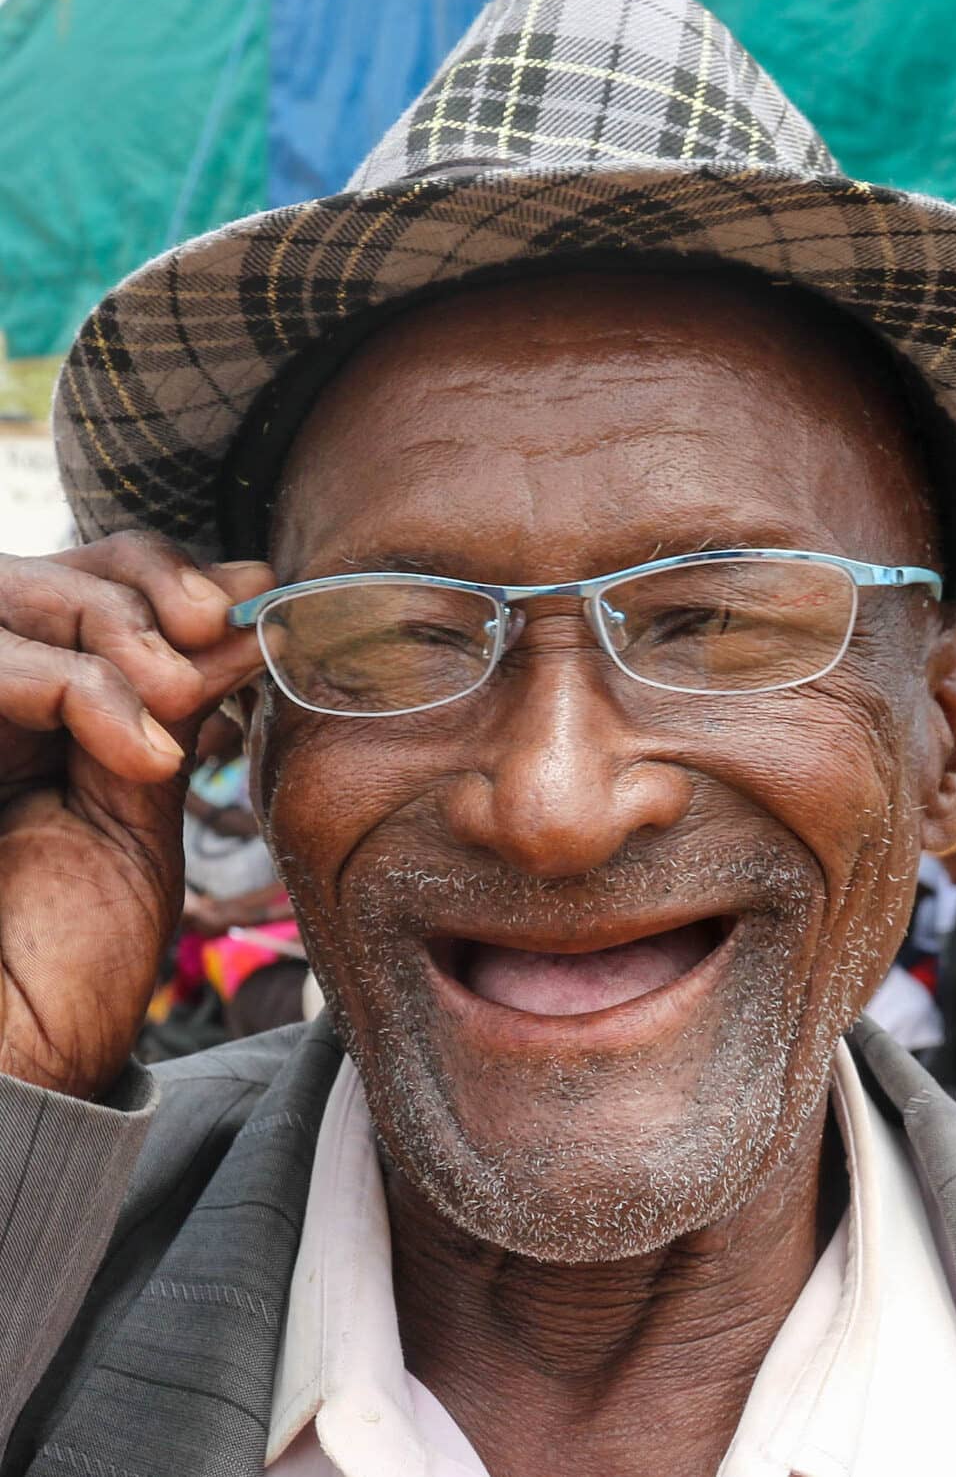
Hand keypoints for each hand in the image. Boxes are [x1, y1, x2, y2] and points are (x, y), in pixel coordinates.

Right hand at [0, 534, 272, 1097]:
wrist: (18, 1066)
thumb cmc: (73, 954)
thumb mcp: (141, 810)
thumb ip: (173, 710)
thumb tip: (243, 610)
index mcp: (34, 707)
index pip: (91, 576)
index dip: (167, 571)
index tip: (252, 600)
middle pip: (53, 569)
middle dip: (149, 588)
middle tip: (222, 633)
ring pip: (13, 594)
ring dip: (118, 632)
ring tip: (181, 706)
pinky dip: (82, 690)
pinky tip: (146, 758)